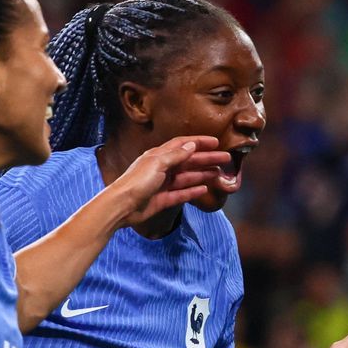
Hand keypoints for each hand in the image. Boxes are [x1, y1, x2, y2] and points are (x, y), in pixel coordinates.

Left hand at [111, 135, 230, 225]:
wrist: (121, 206)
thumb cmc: (138, 181)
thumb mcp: (158, 163)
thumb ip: (176, 155)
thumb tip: (192, 145)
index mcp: (159, 155)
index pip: (182, 145)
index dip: (199, 142)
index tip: (216, 142)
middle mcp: (162, 168)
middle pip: (189, 161)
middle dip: (207, 159)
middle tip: (226, 159)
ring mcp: (163, 184)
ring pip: (187, 177)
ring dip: (203, 174)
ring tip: (219, 174)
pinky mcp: (163, 199)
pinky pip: (182, 194)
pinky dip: (193, 191)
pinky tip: (204, 189)